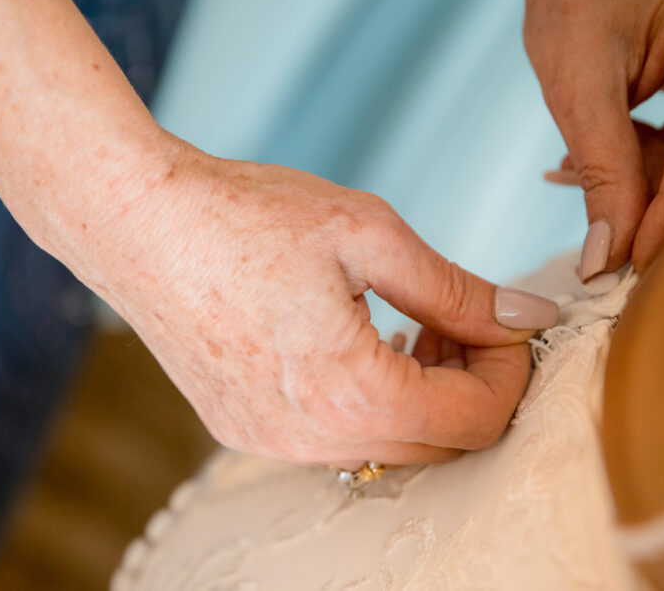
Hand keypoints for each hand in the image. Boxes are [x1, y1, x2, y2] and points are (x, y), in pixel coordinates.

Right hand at [81, 147, 556, 465]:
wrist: (135, 219)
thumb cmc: (246, 214)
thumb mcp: (370, 234)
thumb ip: (457, 290)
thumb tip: (528, 318)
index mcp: (352, 391)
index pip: (477, 419)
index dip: (510, 368)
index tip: (505, 319)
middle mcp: (311, 438)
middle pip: (437, 446)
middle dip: (469, 386)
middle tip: (457, 320)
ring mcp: (270, 441)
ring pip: (386, 447)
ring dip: (420, 398)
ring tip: (406, 327)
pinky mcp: (242, 429)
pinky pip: (333, 440)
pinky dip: (367, 403)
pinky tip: (353, 344)